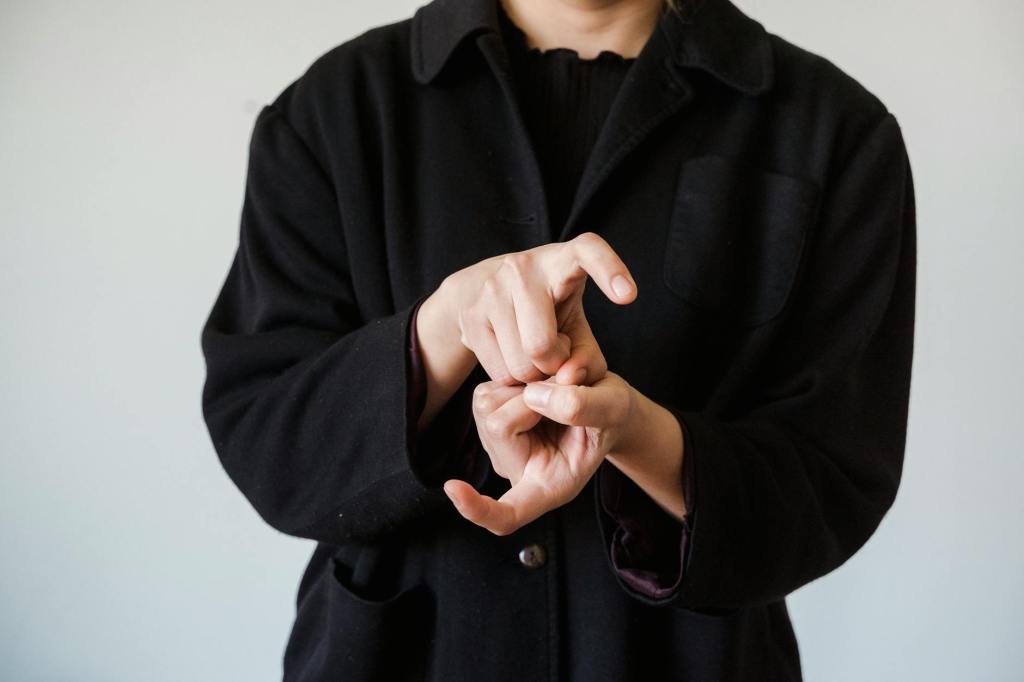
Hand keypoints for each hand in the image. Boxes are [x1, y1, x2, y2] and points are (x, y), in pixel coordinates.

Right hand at [420, 232, 636, 387]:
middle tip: (555, 355)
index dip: (609, 270)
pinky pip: (499, 371)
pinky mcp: (470, 315)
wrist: (477, 292)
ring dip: (532, 374)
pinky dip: (512, 378)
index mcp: (560, 260)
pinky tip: (512, 357)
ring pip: (520, 364)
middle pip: (543, 345)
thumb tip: (569, 378)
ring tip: (532, 355)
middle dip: (554, 364)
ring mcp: (491, 289)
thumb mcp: (573, 325)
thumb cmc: (544, 309)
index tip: (628, 296)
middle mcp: (523, 268)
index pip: (587, 251)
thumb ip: (588, 355)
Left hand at [443, 370, 639, 535]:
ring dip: (521, 387)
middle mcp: (515, 468)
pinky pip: (487, 390)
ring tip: (553, 392)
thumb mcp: (614, 409)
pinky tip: (536, 387)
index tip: (454, 489)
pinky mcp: (488, 414)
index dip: (478, 508)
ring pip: (488, 404)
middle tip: (563, 393)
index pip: (507, 515)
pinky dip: (512, 380)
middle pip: (499, 426)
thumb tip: (533, 395)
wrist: (602, 401)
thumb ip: (582, 407)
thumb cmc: (610, 414)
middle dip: (531, 399)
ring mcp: (496, 443)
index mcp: (547, 486)